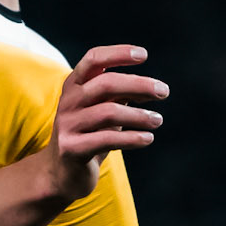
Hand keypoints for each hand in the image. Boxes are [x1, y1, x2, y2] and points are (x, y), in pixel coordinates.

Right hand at [42, 45, 166, 201]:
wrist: (62, 172)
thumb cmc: (90, 134)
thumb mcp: (102, 109)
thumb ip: (120, 95)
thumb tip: (153, 88)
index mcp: (74, 86)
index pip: (94, 59)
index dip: (118, 53)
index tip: (144, 55)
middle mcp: (68, 102)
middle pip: (106, 84)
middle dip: (139, 85)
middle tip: (164, 92)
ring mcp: (67, 126)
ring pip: (109, 112)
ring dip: (140, 116)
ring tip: (157, 120)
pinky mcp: (72, 149)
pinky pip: (108, 139)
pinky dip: (133, 138)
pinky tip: (147, 138)